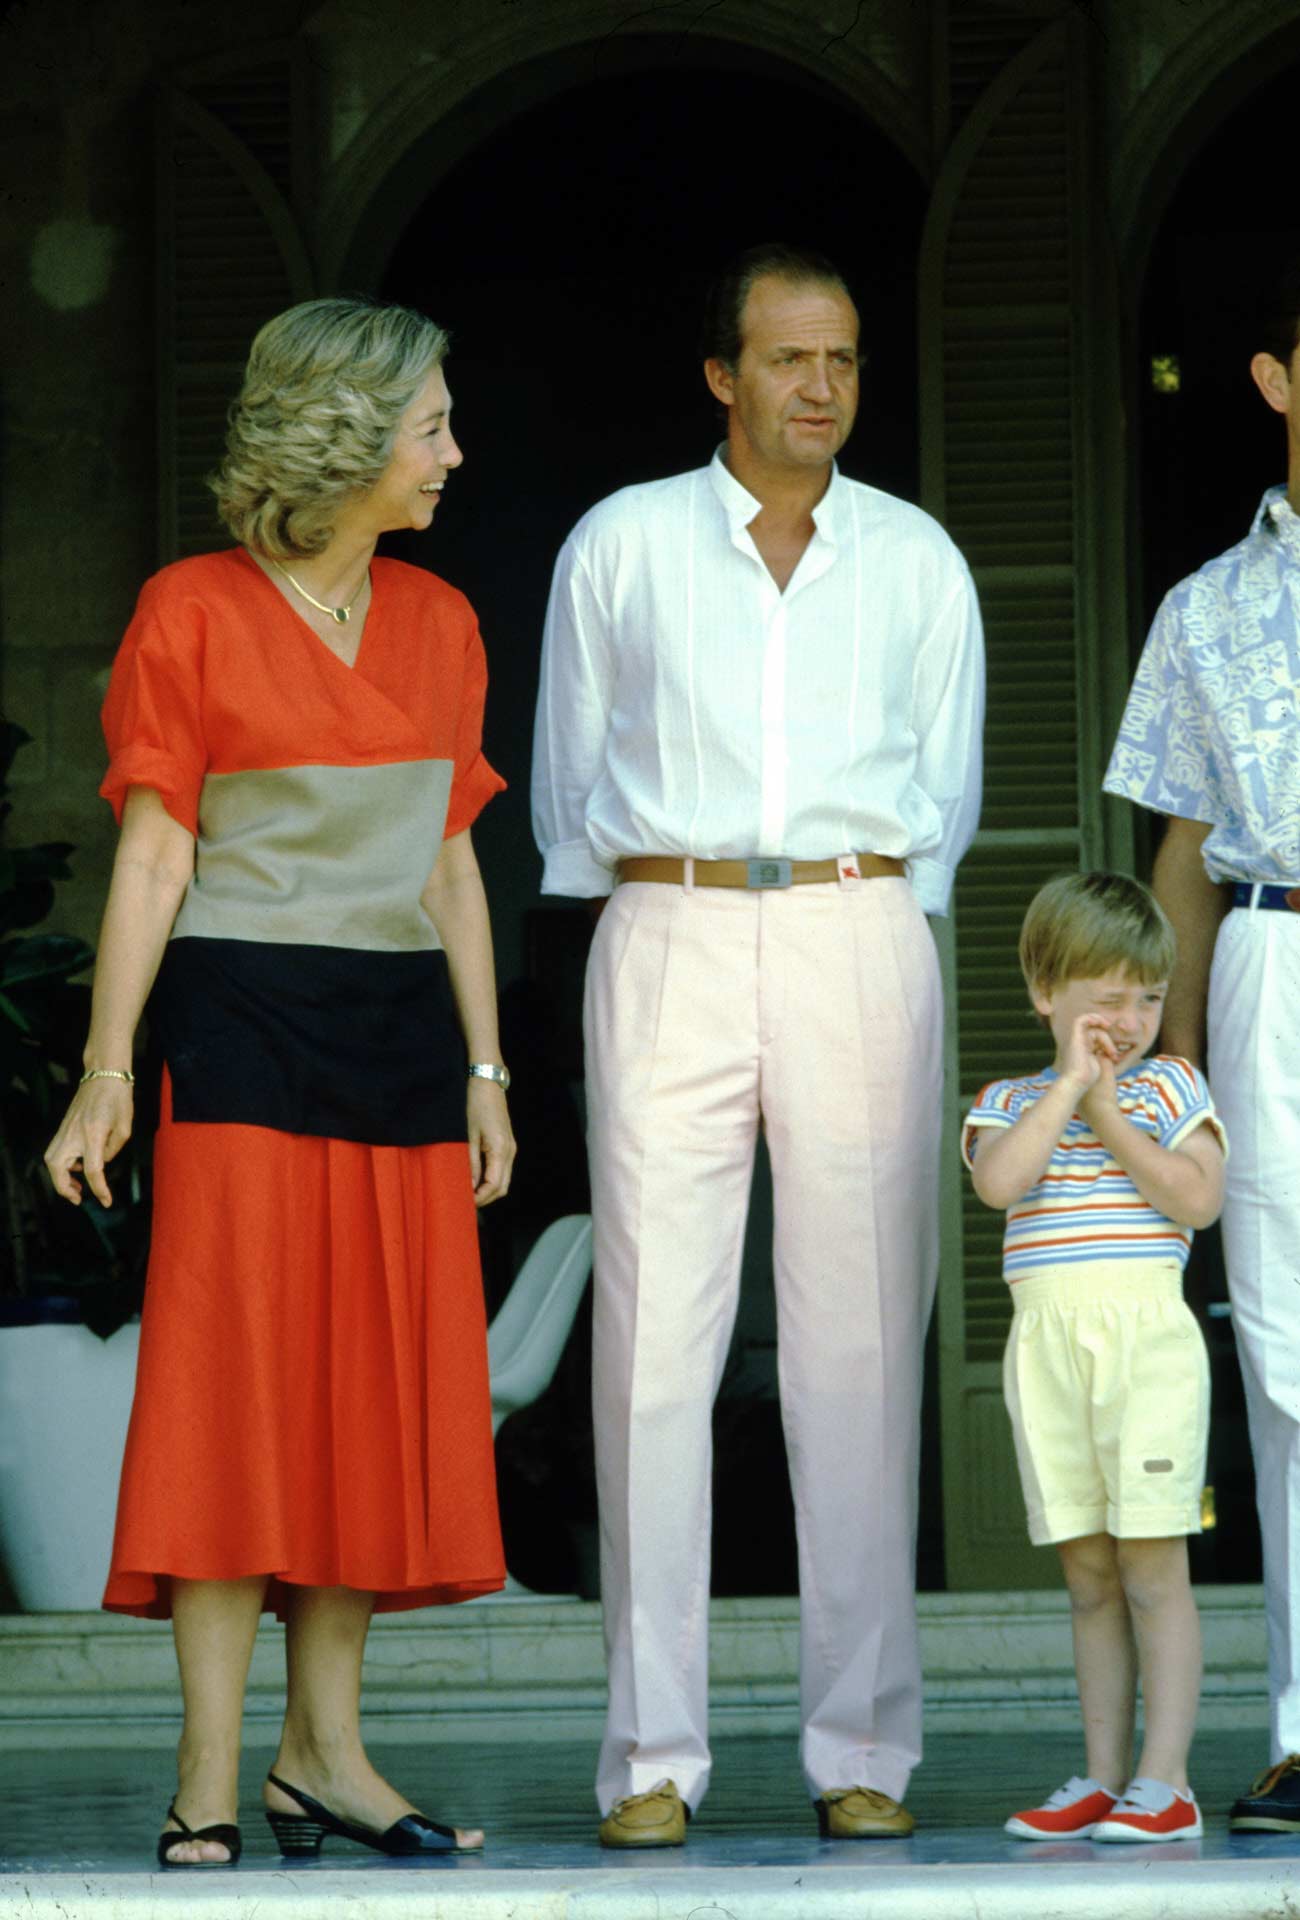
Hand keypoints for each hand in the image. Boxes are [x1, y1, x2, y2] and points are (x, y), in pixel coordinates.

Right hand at [43, 1078, 133, 1205]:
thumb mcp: (125, 1127)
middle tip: (79, 1198)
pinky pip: (56, 1151)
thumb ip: (113, 1149)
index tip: (106, 1201)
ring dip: (61, 1177)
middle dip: (64, 1188)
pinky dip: (62, 1165)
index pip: (93, 1170)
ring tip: (78, 1187)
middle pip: (57, 1168)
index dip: (100, 1189)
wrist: (103, 1074)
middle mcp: (74, 1133)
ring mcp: (65, 1129)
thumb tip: (102, 1162)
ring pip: (51, 1161)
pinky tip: (78, 1166)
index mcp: (92, 1133)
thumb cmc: (118, 1098)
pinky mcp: (63, 1127)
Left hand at [466, 1077, 514, 1207]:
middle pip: (502, 1187)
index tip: (464, 1204)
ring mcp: (511, 1148)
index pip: (494, 1185)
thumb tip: (467, 1186)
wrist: (488, 1083)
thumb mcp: (467, 1135)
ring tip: (468, 1194)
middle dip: (485, 1199)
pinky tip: (475, 1180)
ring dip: (488, 1190)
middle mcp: (510, 1151)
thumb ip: (468, 1162)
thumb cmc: (475, 1105)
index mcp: (501, 1150)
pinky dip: (490, 1179)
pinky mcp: (507, 1145)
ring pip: (503, 1180)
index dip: (480, 1199)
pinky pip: (502, 1170)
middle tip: (465, 1204)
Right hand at [1060, 1013, 1117, 1099]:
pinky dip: (1092, 1018)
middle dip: (1108, 1039)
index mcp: (1084, 1051)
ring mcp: (1076, 1040)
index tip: (1115, 1051)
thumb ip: (1105, 1056)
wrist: (1078, 1082)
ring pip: (1093, 1030)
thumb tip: (1114, 1054)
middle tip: (1114, 1053)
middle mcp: (1079, 1044)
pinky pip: (1080, 1020)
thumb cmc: (1088, 1079)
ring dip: (1106, 1038)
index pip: (1095, 1038)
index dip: (1106, 1040)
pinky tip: (1104, 1024)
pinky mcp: (1075, 1038)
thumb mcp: (1100, 1065)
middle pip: (1096, 1033)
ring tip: (1111, 1052)